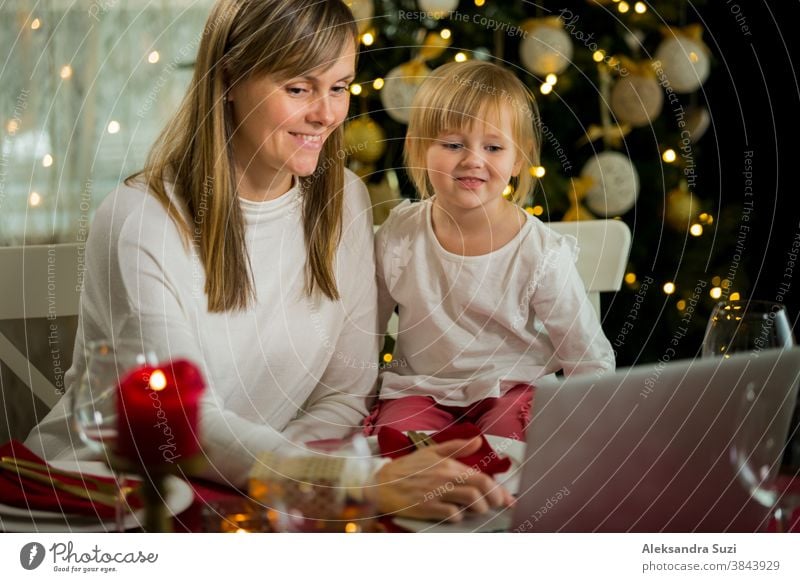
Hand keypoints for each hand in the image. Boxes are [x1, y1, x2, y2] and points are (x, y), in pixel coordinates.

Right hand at [366, 437, 514, 521]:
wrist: (380, 482)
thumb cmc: (407, 468)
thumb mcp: (431, 451)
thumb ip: (456, 446)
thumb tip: (477, 441)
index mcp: (448, 463)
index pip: (480, 476)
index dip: (497, 489)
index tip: (506, 499)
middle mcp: (444, 477)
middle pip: (479, 488)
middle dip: (494, 499)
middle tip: (498, 506)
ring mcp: (436, 492)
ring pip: (470, 501)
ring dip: (479, 508)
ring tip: (478, 511)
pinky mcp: (426, 507)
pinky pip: (451, 514)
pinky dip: (458, 517)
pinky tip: (457, 516)